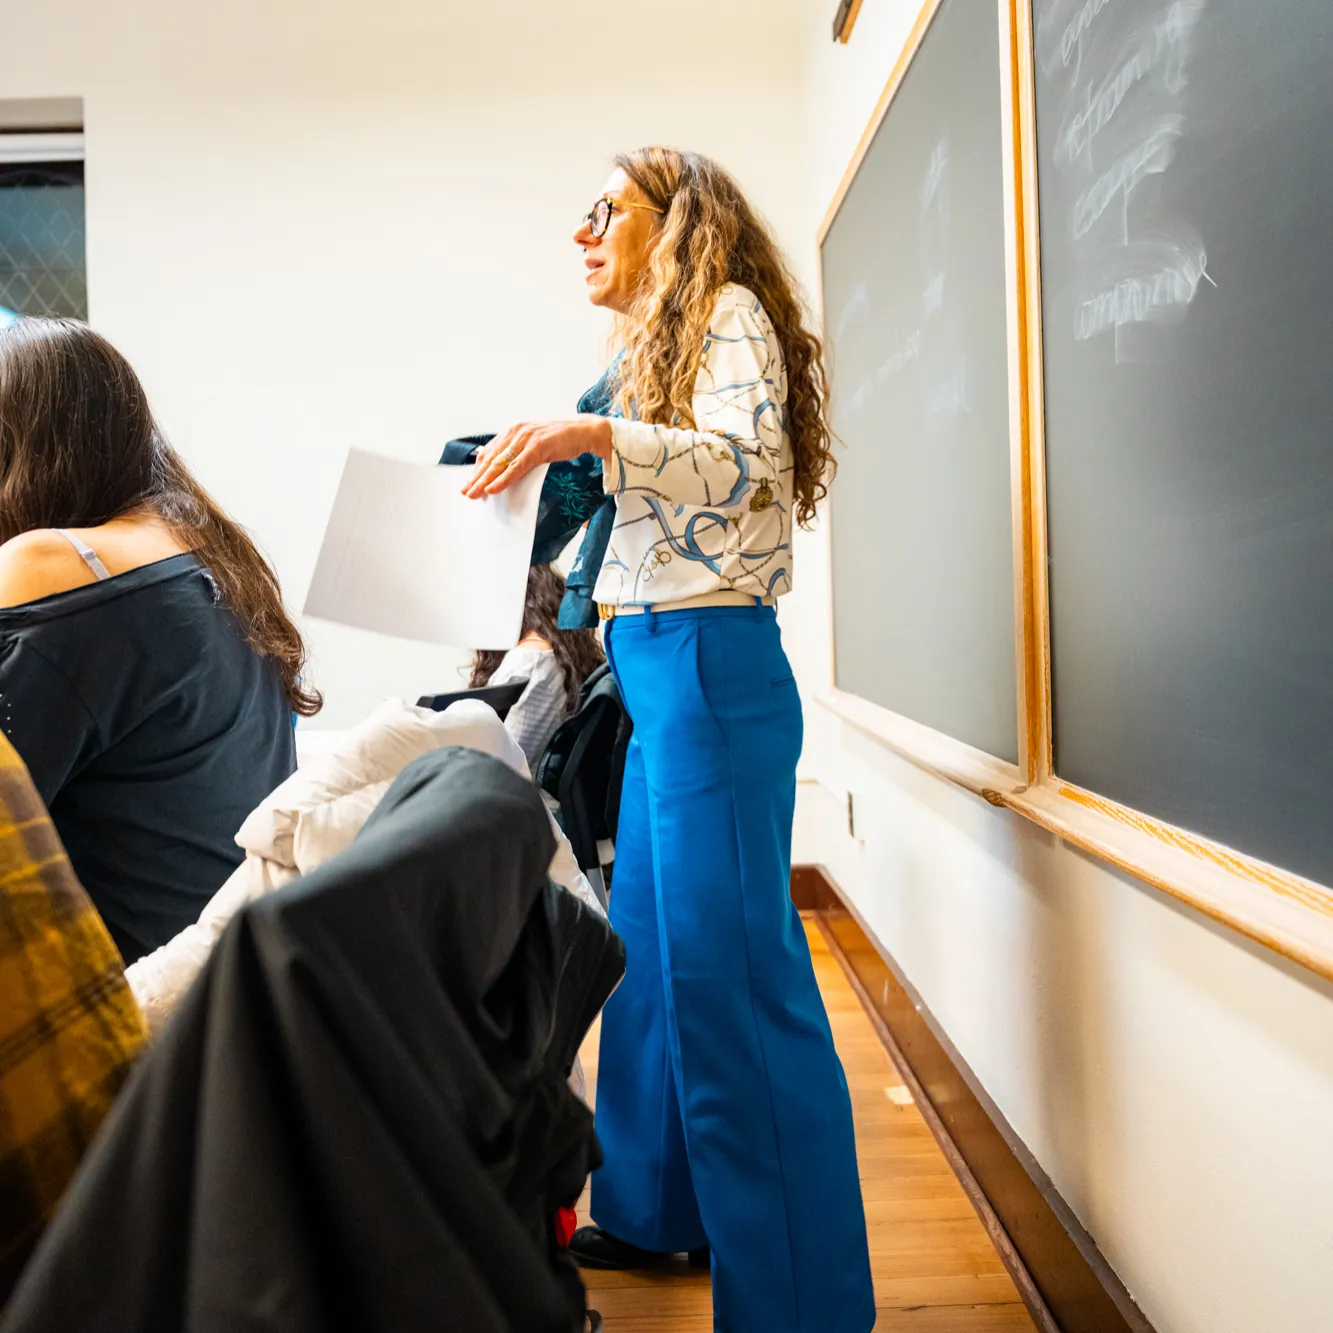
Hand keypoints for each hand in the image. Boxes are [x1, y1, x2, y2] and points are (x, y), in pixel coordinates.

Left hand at [461, 416, 612, 497]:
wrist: (582, 431)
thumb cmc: (559, 439)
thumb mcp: (533, 443)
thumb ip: (518, 452)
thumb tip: (503, 467)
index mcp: (512, 430)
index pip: (489, 452)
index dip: (477, 469)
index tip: (469, 483)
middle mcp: (515, 431)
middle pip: (491, 459)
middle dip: (477, 478)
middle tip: (466, 492)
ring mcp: (526, 439)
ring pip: (500, 463)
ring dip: (485, 480)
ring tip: (475, 494)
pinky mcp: (537, 447)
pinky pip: (516, 467)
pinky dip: (503, 479)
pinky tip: (494, 488)